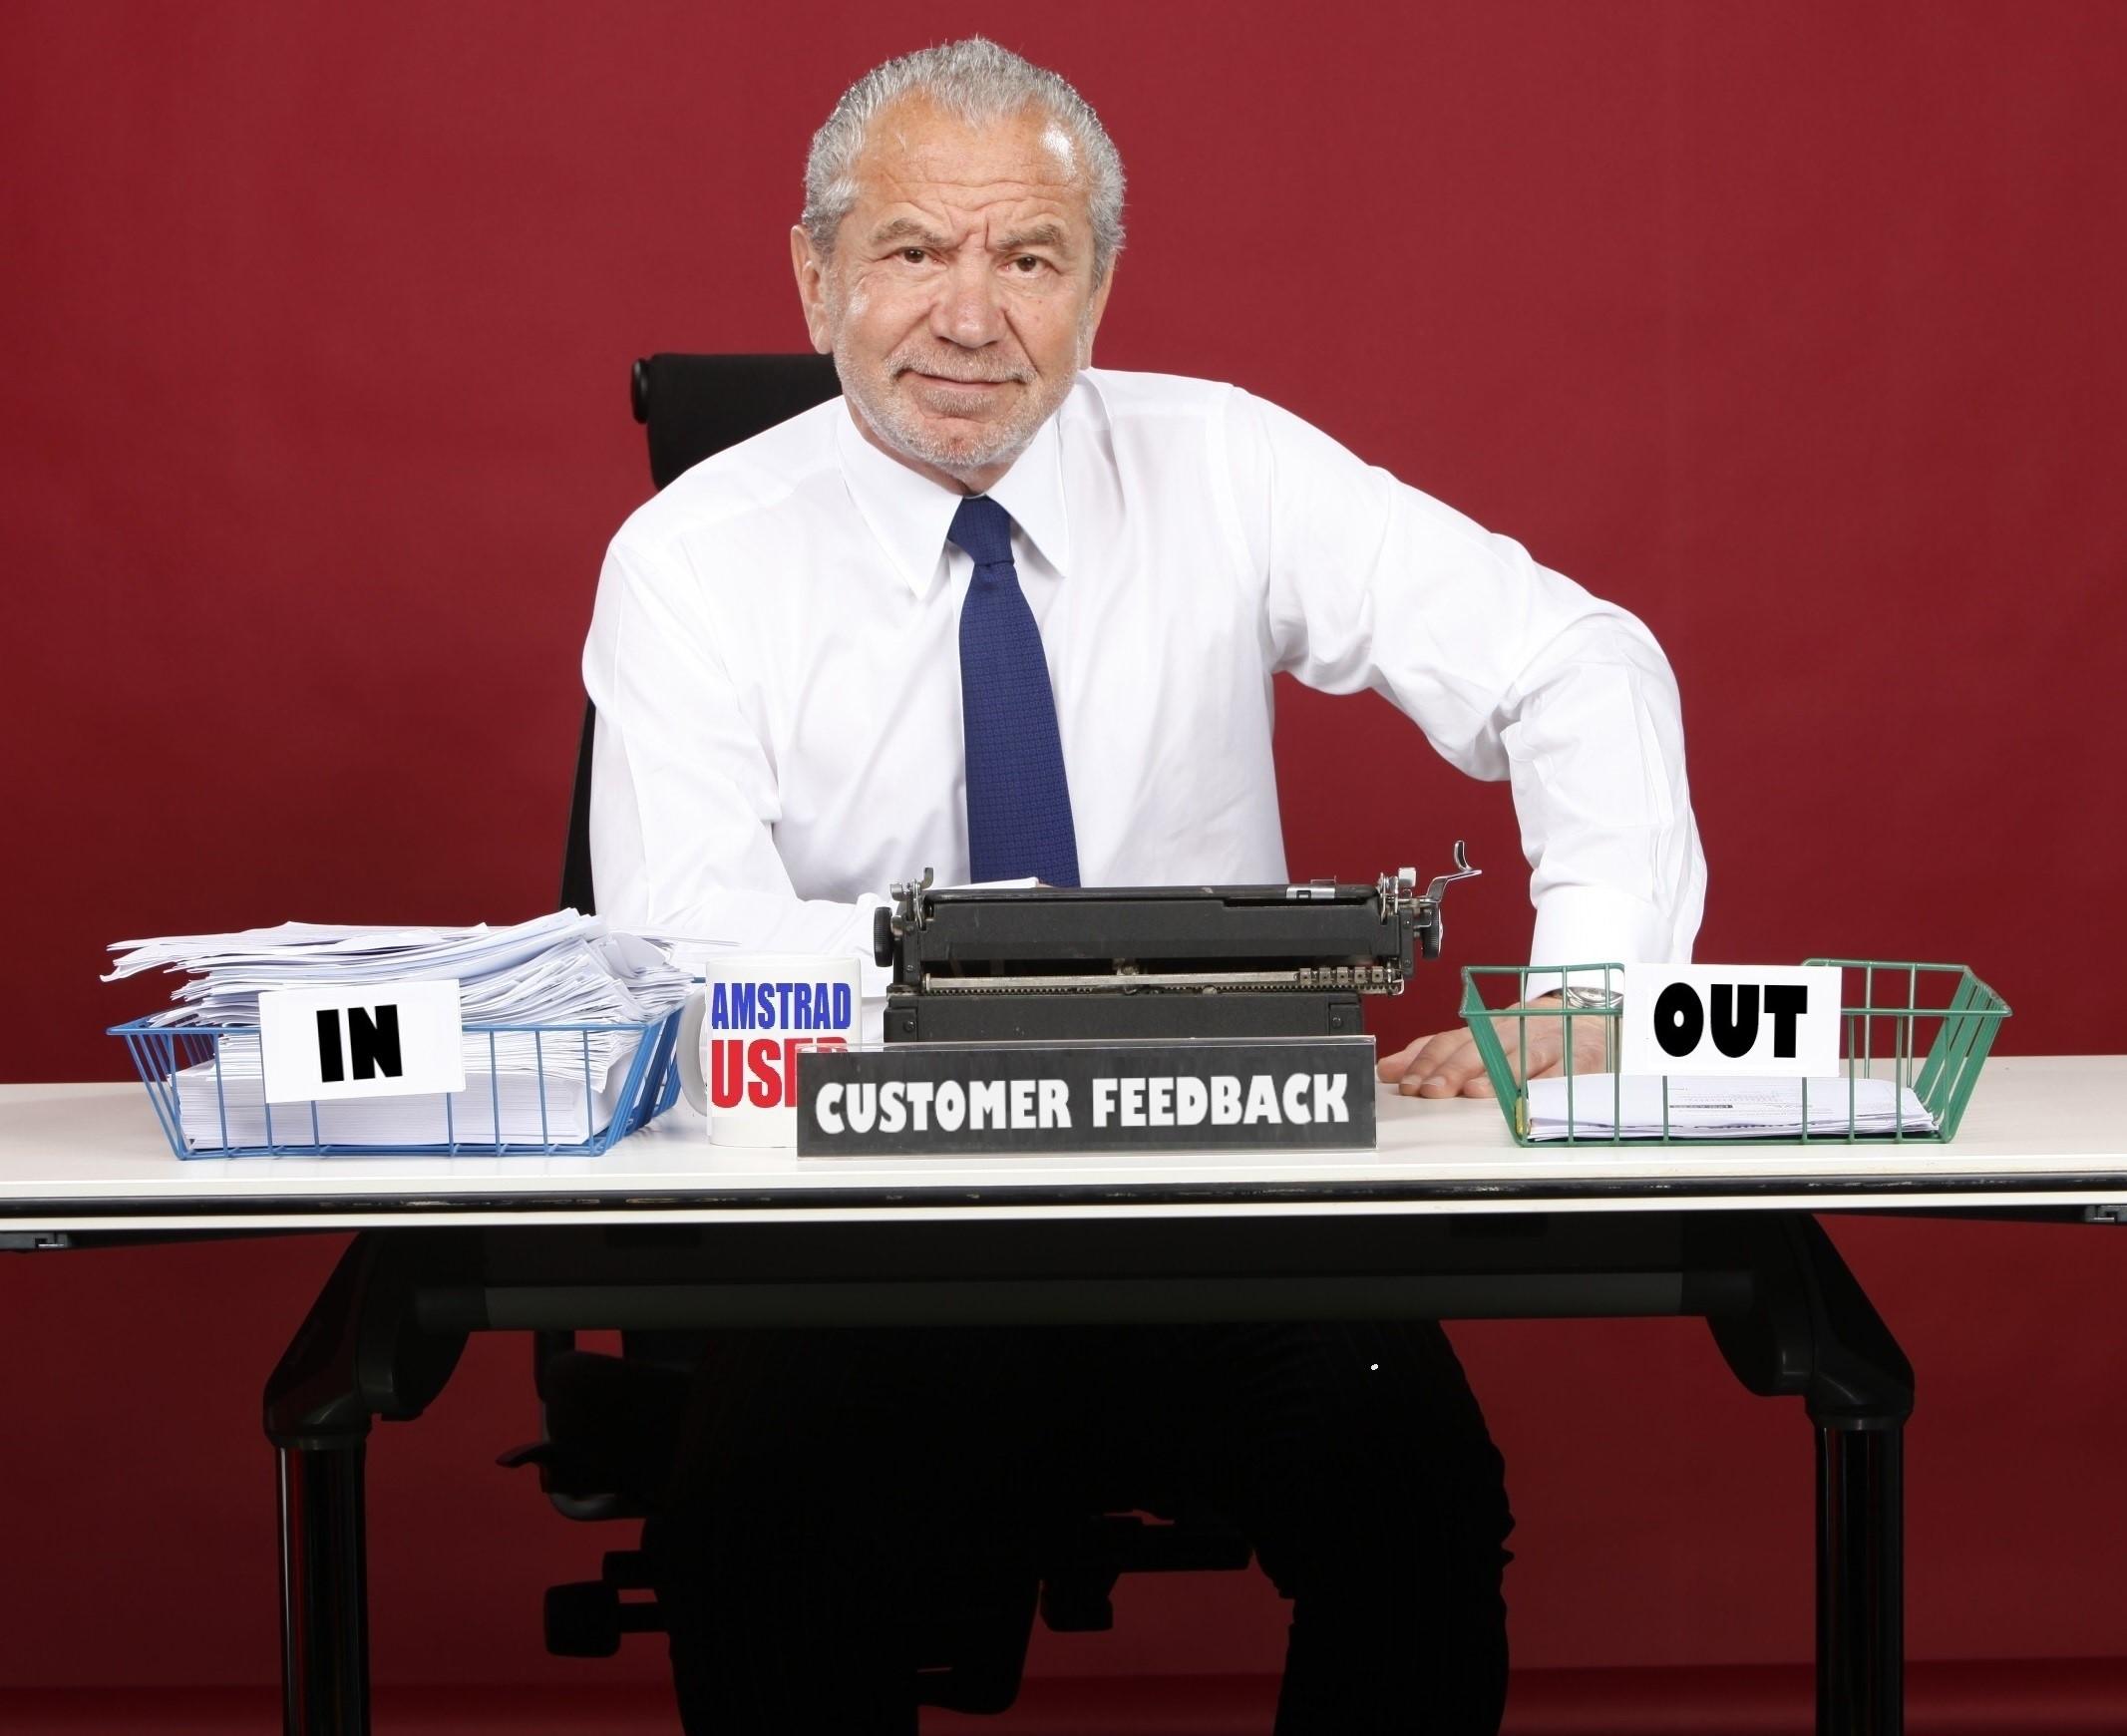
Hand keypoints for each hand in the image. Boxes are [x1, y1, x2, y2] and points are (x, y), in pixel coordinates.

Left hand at [1377, 995, 1613, 1098]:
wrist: (1583, 1020)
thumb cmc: (1522, 1036)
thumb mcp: (1476, 1040)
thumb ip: (1432, 1055)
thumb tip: (1387, 1069)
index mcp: (1483, 1028)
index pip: (1449, 1041)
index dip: (1426, 1061)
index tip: (1406, 1084)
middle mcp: (1511, 1031)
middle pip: (1478, 1048)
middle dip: (1452, 1070)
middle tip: (1432, 1091)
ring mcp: (1544, 1043)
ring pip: (1516, 1057)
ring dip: (1494, 1075)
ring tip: (1472, 1092)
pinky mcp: (1576, 1059)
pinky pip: (1559, 1072)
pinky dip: (1542, 1086)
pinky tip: (1526, 1098)